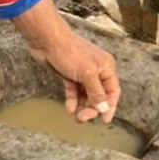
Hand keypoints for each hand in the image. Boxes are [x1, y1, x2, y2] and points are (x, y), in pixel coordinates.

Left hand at [13, 0, 119, 122]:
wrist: (46, 39)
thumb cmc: (69, 51)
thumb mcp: (87, 73)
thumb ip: (96, 92)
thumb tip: (104, 108)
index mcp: (106, 68)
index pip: (112, 91)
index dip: (109, 106)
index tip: (104, 120)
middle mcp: (97, 71)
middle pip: (98, 95)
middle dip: (92, 108)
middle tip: (83, 118)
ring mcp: (82, 73)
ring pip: (86, 95)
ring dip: (82, 107)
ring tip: (77, 117)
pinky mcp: (69, 74)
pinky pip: (74, 91)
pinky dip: (72, 100)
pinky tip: (69, 108)